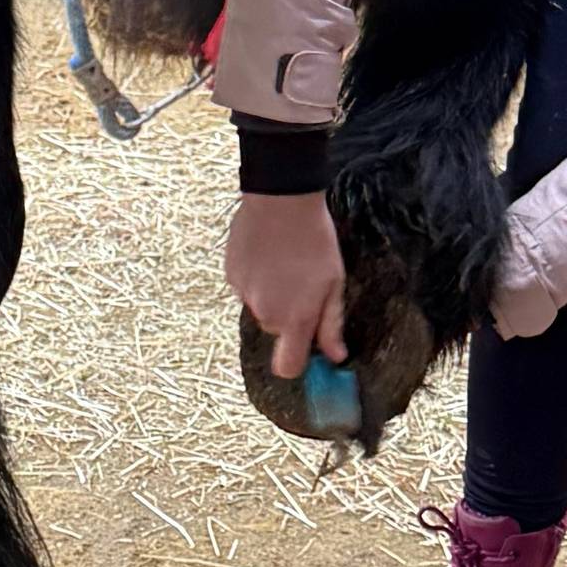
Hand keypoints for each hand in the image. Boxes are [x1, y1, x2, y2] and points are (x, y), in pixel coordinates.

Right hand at [225, 192, 347, 377]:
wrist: (280, 199)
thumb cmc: (315, 240)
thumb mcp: (333, 282)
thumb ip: (331, 324)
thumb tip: (336, 356)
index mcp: (294, 318)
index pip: (287, 367)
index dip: (296, 364)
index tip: (307, 350)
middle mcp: (265, 313)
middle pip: (276, 330)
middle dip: (288, 316)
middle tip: (303, 284)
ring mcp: (244, 293)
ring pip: (261, 307)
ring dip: (272, 295)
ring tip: (284, 263)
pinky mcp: (230, 274)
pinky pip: (246, 288)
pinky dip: (256, 278)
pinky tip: (267, 254)